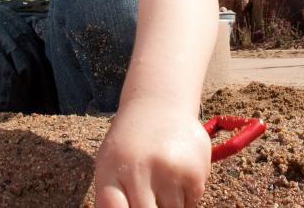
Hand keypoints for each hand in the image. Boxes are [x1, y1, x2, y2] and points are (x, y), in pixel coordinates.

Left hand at [93, 100, 210, 207]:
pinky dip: (185, 199)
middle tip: (148, 196)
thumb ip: (109, 200)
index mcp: (111, 171)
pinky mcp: (195, 172)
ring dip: (168, 205)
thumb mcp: (109, 166)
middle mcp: (139, 170)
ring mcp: (169, 171)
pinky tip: (177, 177)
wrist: (160, 106)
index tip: (131, 204)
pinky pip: (190, 204)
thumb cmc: (129, 145)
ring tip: (161, 182)